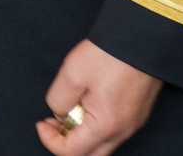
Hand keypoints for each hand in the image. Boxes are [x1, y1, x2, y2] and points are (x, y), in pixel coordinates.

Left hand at [36, 40, 162, 154]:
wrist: (141, 39)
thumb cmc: (110, 55)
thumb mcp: (71, 74)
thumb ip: (58, 100)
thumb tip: (58, 113)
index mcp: (105, 125)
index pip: (72, 152)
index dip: (50, 140)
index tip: (41, 123)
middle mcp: (123, 131)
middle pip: (89, 154)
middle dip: (66, 143)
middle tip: (52, 123)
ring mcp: (133, 123)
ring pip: (102, 144)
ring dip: (81, 134)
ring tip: (68, 109)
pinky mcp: (137, 113)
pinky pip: (112, 131)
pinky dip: (94, 126)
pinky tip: (86, 104)